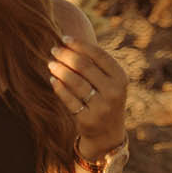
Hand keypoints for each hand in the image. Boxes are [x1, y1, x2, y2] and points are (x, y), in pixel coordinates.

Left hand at [47, 35, 128, 152]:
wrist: (108, 134)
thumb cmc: (105, 99)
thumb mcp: (109, 82)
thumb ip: (95, 65)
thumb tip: (69, 42)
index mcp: (121, 78)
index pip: (98, 55)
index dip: (80, 45)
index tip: (64, 38)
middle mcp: (114, 92)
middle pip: (84, 67)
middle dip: (66, 56)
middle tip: (53, 50)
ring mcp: (102, 107)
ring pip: (75, 82)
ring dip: (60, 70)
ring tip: (50, 64)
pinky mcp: (88, 119)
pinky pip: (69, 99)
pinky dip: (59, 87)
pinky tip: (52, 79)